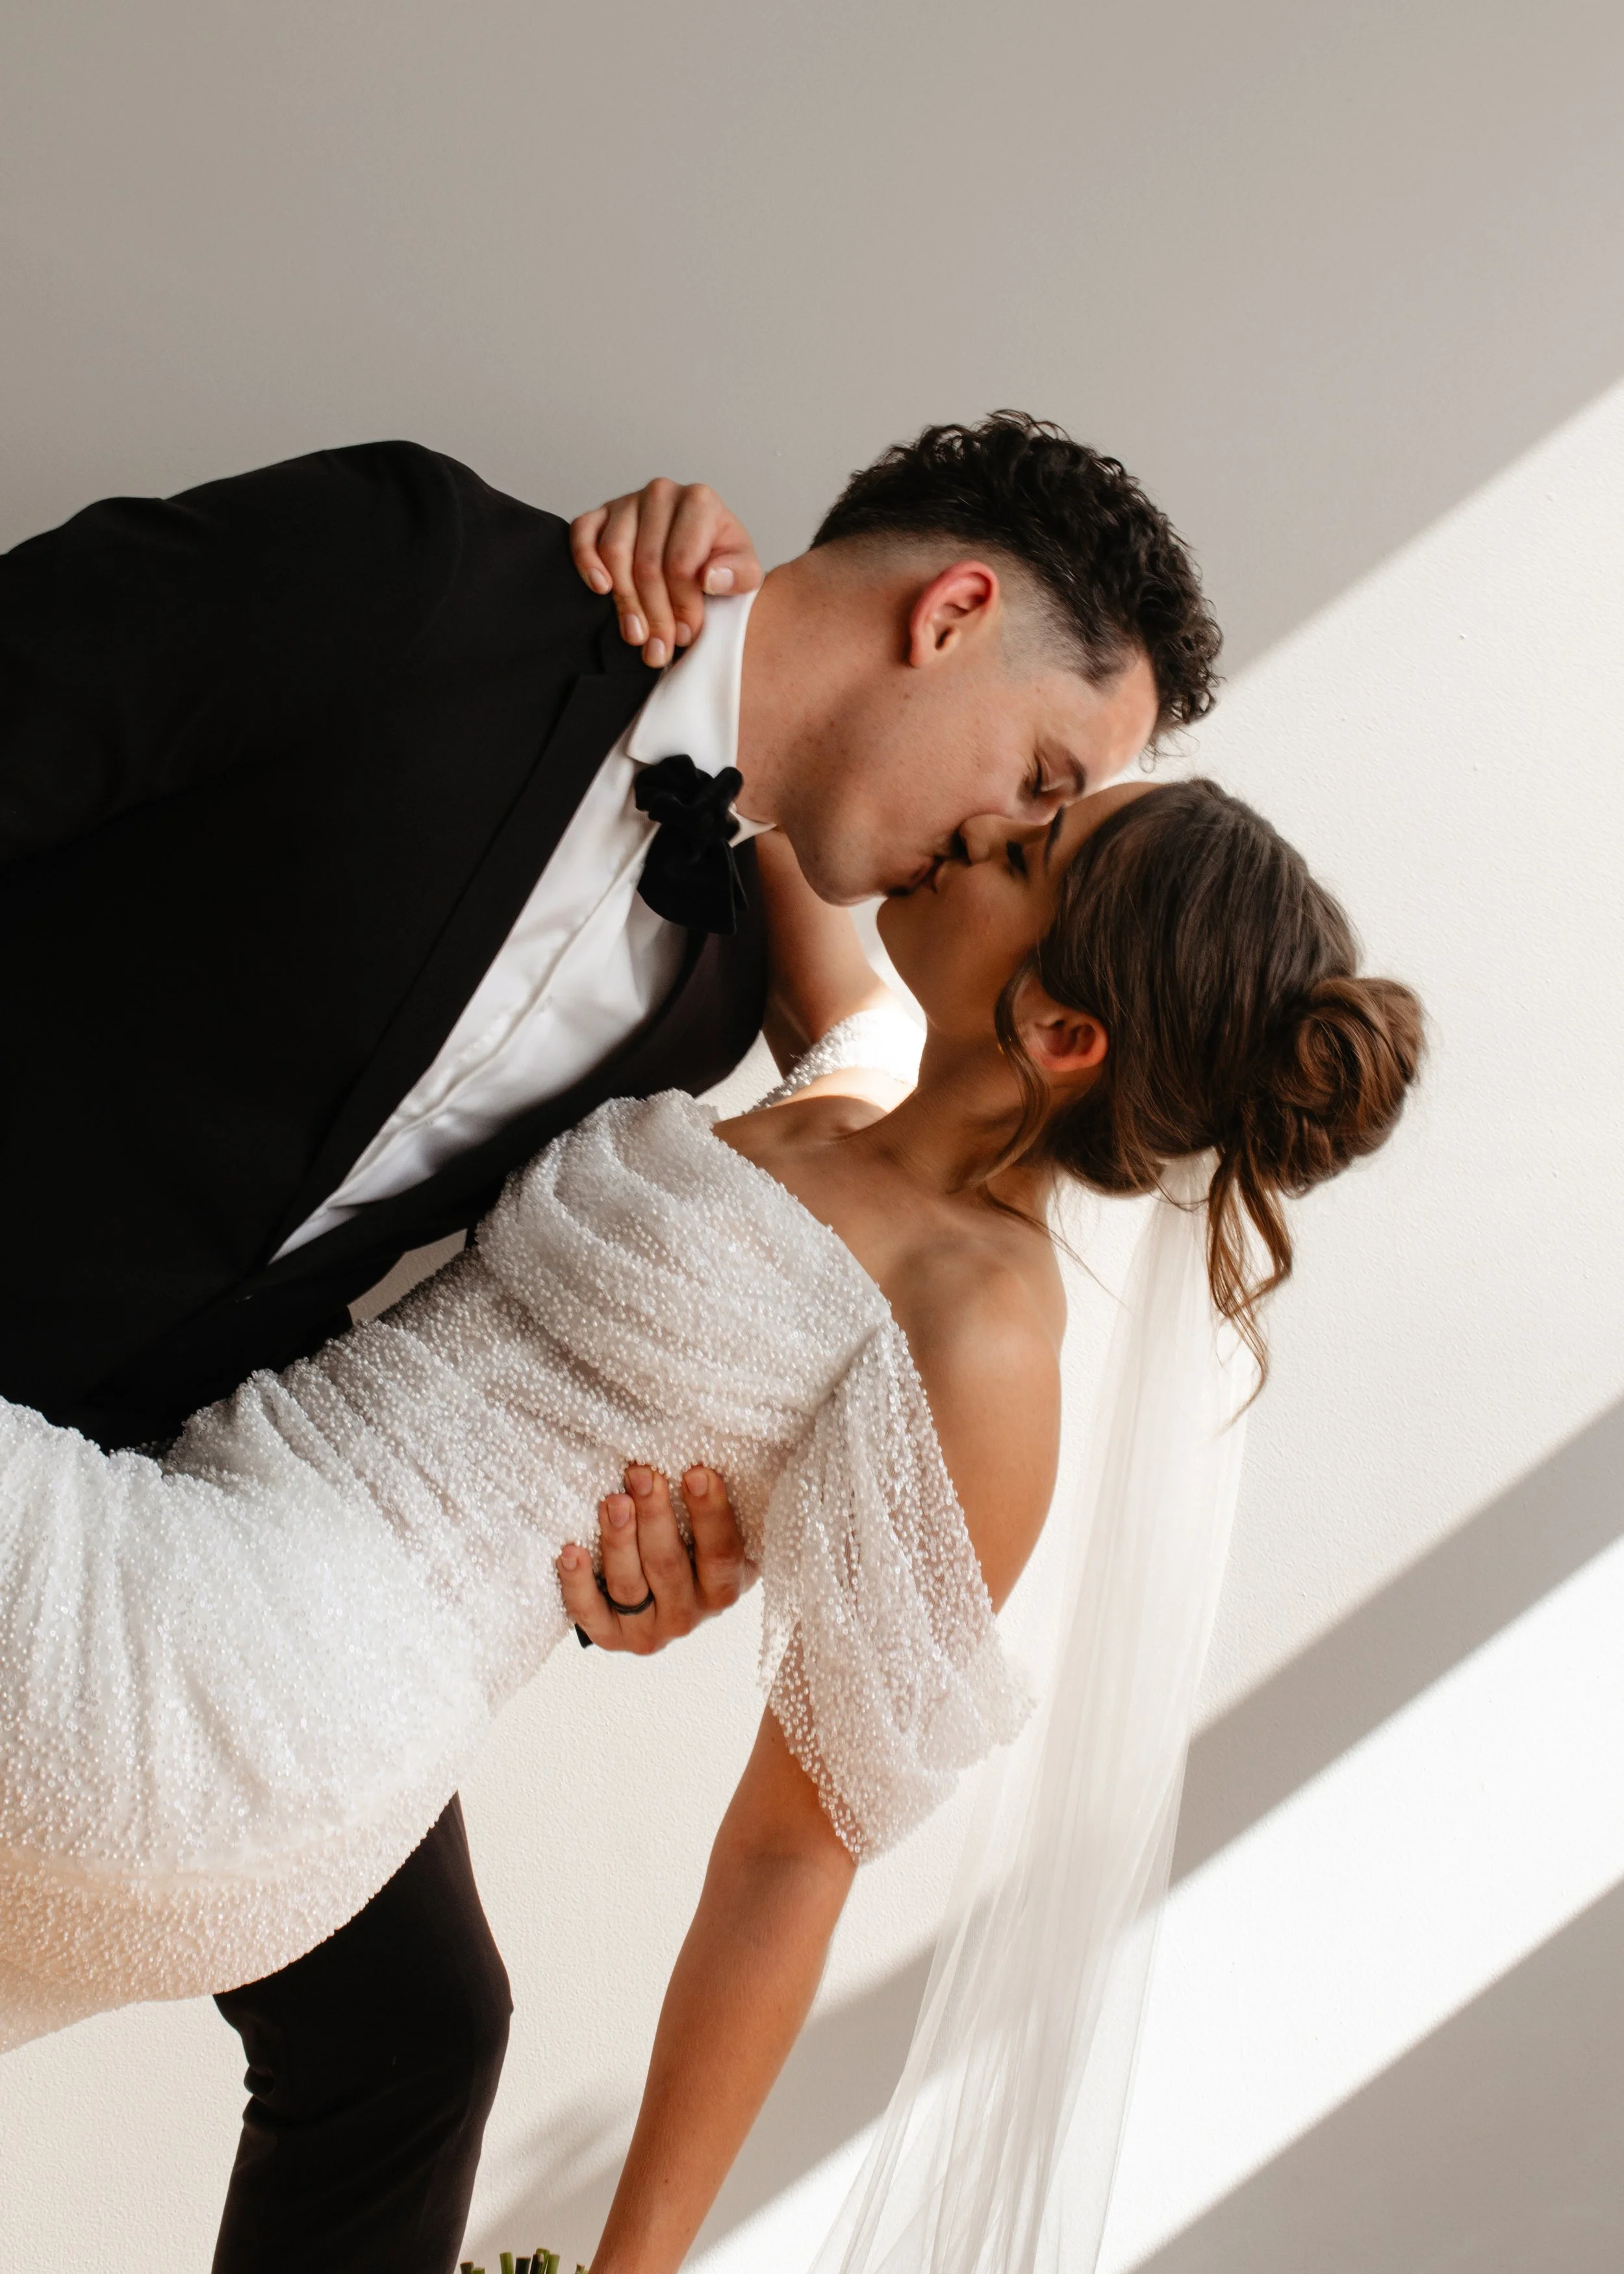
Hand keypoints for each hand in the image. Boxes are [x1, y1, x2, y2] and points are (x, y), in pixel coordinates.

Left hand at [558, 1463, 757, 1653]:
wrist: (670, 1604)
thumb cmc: (694, 1552)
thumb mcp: (716, 1535)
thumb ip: (714, 1506)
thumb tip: (704, 1458)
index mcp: (723, 1588)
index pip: (722, 1553)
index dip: (710, 1514)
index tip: (696, 1473)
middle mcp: (688, 1615)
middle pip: (669, 1565)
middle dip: (654, 1516)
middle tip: (641, 1475)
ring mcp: (648, 1631)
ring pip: (629, 1584)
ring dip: (618, 1540)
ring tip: (612, 1502)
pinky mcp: (610, 1637)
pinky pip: (588, 1612)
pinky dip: (577, 1583)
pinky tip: (570, 1552)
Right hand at [569, 480, 762, 667]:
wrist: (700, 547)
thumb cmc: (720, 560)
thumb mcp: (745, 571)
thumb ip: (739, 575)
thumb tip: (711, 578)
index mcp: (700, 501)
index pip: (682, 562)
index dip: (683, 605)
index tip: (686, 635)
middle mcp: (662, 493)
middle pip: (648, 563)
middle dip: (655, 613)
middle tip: (658, 649)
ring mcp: (627, 501)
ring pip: (615, 554)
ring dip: (624, 601)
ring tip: (635, 634)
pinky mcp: (600, 513)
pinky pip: (583, 534)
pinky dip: (586, 561)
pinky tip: (600, 588)